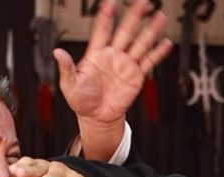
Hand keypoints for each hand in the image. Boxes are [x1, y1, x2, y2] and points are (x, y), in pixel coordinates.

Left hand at [55, 0, 172, 128]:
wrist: (97, 117)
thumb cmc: (82, 101)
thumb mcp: (69, 85)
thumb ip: (66, 68)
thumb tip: (58, 53)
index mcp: (96, 54)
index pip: (102, 29)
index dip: (106, 15)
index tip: (110, 2)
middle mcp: (113, 55)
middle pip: (126, 31)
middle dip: (134, 15)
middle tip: (143, 2)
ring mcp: (126, 64)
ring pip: (140, 43)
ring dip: (150, 30)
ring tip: (159, 17)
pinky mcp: (136, 76)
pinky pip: (148, 62)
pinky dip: (157, 53)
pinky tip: (165, 43)